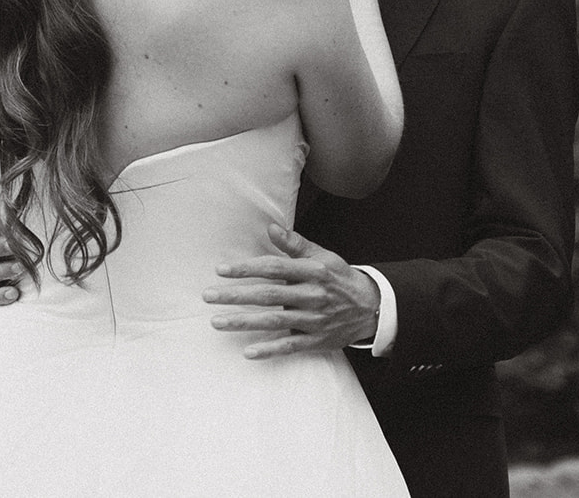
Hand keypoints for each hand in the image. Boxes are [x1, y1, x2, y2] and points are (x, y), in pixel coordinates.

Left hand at [202, 224, 380, 358]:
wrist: (371, 308)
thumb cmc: (339, 278)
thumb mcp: (322, 256)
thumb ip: (295, 245)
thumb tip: (271, 228)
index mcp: (312, 272)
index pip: (274, 268)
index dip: (247, 269)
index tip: (221, 270)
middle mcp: (312, 295)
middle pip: (269, 296)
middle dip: (236, 296)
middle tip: (208, 296)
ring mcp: (314, 320)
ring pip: (274, 322)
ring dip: (244, 322)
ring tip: (217, 321)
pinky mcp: (316, 340)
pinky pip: (290, 346)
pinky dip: (270, 349)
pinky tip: (248, 351)